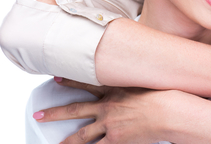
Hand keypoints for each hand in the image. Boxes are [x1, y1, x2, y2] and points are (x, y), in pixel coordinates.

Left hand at [33, 78, 173, 143]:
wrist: (167, 111)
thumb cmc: (160, 96)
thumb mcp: (144, 82)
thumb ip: (133, 82)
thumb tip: (134, 78)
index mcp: (114, 91)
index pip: (87, 83)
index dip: (70, 80)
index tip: (57, 78)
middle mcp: (107, 107)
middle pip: (75, 110)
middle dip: (54, 113)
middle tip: (38, 114)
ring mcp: (109, 124)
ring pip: (81, 135)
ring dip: (66, 141)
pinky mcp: (115, 139)